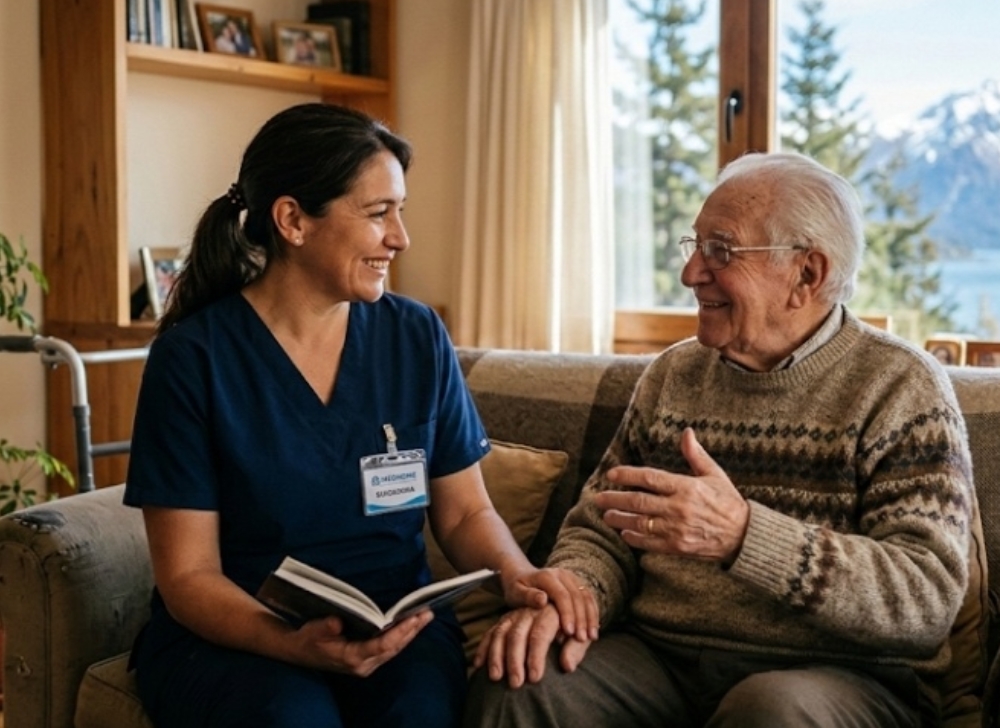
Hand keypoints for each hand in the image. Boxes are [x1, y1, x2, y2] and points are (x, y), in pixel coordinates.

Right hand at [293, 610, 433, 676]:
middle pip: (394, 648)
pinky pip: (390, 649)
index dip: (399, 632)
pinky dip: (402, 636)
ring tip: (425, 617)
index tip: (413, 618)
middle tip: (427, 613)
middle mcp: (363, 665)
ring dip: (410, 633)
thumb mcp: (313, 631)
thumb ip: (325, 627)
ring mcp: (367, 664)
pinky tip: (411, 626)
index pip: (382, 645)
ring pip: (394, 649)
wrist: (300, 652)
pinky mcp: (368, 660)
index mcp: (351, 658)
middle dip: (412, 630)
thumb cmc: (308, 639)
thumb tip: (337, 621)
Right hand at [473, 605, 592, 687]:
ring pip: (500, 633)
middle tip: (515, 684)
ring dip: (496, 656)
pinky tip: (479, 665)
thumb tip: (567, 665)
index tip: (535, 679)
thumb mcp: (581, 637)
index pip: (540, 634)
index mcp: (550, 613)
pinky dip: (483, 648)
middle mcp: (529, 612)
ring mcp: (514, 616)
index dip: (536, 657)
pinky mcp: (504, 622)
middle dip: (514, 660)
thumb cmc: (574, 630)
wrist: (563, 614)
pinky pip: (490, 634)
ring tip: (495, 678)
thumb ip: (576, 650)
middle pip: (517, 634)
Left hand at [502, 567, 598, 640]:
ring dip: (590, 617)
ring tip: (591, 637)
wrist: (522, 576)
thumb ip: (528, 596)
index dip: (567, 613)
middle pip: (577, 596)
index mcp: (547, 576)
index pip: (562, 594)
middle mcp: (562, 574)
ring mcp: (571, 578)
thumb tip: (543, 600)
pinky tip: (593, 630)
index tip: (569, 632)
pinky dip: (593, 614)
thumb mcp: (516, 592)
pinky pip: (589, 598)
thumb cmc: (516, 589)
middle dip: (581, 619)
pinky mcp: (577, 584)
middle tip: (581, 639)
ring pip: (586, 596)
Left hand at [594, 427, 749, 561]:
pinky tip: (625, 533)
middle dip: (615, 499)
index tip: (611, 474)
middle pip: (638, 501)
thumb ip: (695, 455)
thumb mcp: (714, 475)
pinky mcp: (677, 547)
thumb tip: (686, 432)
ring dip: (620, 519)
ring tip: (606, 515)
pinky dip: (635, 538)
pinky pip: (650, 543)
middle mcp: (678, 508)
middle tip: (598, 498)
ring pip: (640, 523)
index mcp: (686, 487)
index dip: (627, 475)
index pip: (649, 478)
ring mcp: (676, 529)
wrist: (743, 536)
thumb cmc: (727, 502)